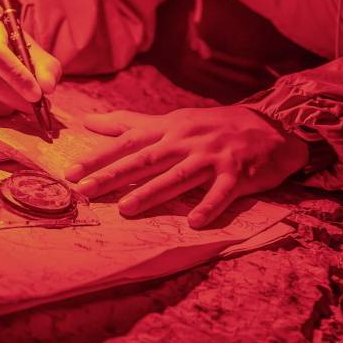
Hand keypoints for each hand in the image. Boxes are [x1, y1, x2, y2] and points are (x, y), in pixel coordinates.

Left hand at [64, 106, 309, 227]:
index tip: (71, 172)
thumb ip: (130, 123)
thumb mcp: (173, 120)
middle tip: (85, 191)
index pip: (128, 142)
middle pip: (145, 159)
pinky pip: (222, 193)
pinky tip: (194, 222)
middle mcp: (187, 140)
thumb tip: (89, 122)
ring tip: (126, 208)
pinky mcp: (238, 174)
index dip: (99, 157)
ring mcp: (213, 156)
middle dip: (113, 175)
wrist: (271, 126)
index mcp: (169, 128)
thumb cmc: (213, 126)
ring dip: (152, 192)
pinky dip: (209, 207)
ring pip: (178, 176)